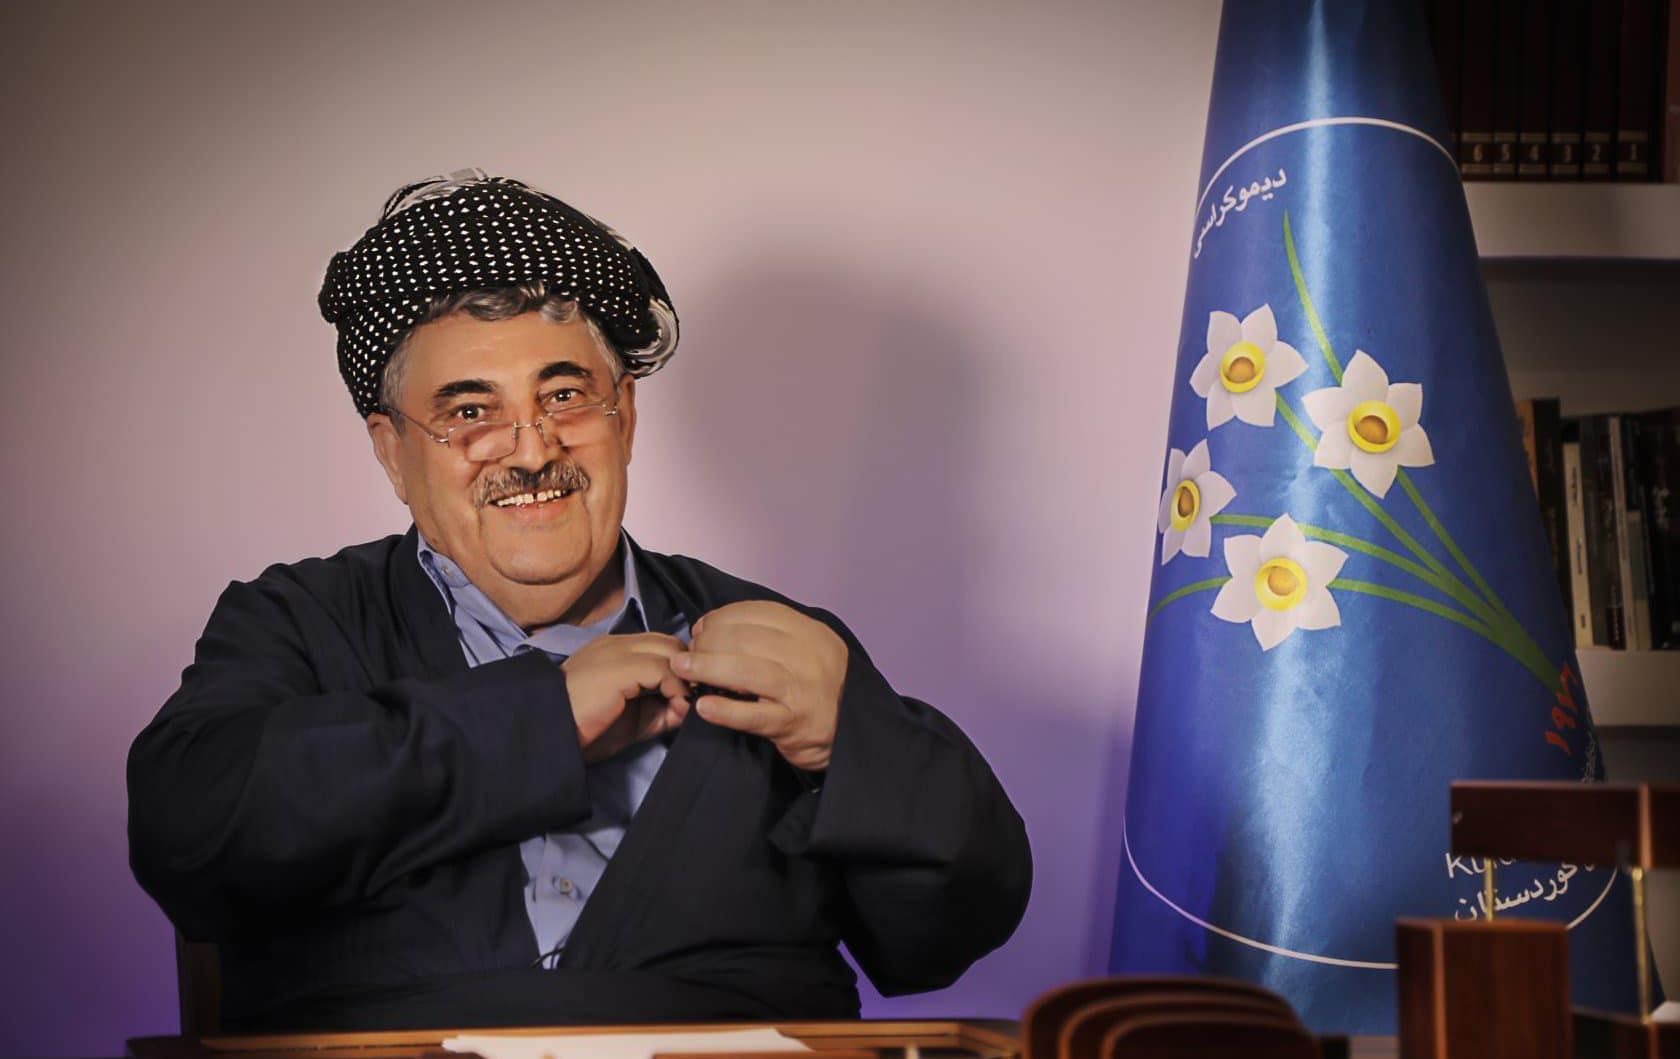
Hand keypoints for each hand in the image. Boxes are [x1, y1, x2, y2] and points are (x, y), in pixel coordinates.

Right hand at [561, 632, 689, 762]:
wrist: (546, 730)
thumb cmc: (583, 729)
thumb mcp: (630, 720)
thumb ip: (659, 711)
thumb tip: (687, 708)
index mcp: (614, 651)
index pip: (661, 645)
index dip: (680, 668)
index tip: (688, 696)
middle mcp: (616, 643)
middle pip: (670, 643)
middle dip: (688, 670)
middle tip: (692, 700)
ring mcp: (617, 651)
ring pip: (670, 651)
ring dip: (685, 679)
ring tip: (684, 705)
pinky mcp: (620, 667)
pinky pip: (663, 668)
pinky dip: (677, 687)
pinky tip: (676, 707)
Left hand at [672, 601, 846, 771]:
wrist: (849, 737)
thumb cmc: (815, 690)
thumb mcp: (806, 652)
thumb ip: (770, 638)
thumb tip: (712, 627)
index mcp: (812, 633)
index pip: (762, 613)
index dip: (724, 616)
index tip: (702, 627)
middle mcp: (810, 657)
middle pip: (749, 639)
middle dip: (710, 641)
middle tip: (688, 652)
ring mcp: (803, 691)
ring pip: (748, 671)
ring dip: (709, 666)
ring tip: (682, 669)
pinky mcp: (794, 725)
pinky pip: (754, 715)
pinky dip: (726, 710)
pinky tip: (704, 707)